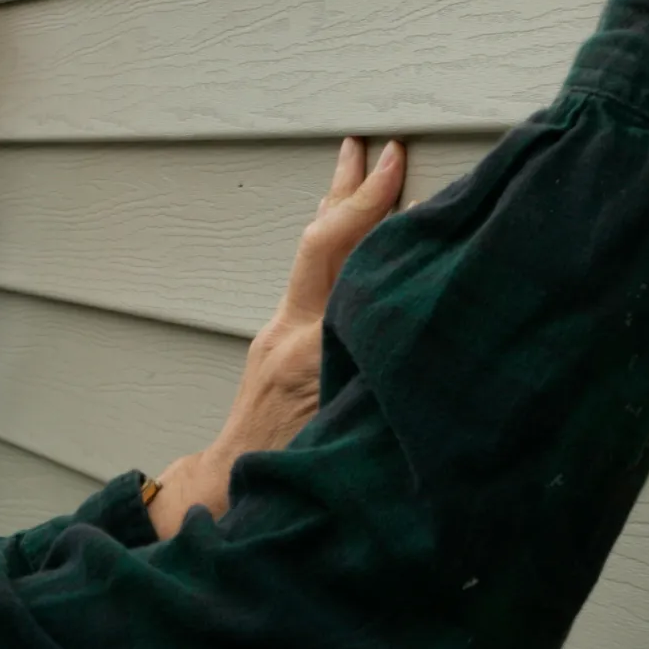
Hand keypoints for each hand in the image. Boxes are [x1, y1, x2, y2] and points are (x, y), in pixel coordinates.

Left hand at [147, 137, 407, 537]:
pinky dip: (334, 245)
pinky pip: (312, 279)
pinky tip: (346, 233)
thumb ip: (377, 386)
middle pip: (320, 243)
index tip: (404, 171)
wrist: (229, 498)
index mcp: (309, 351)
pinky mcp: (276, 347)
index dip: (375, 213)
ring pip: (312, 256)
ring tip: (353, 165)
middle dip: (351, 193)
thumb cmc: (293, 480)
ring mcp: (277, 337)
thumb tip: (419, 341)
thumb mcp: (345, 436)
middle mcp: (288, 334)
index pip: (344, 261)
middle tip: (380, 150)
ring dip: (337, 210)